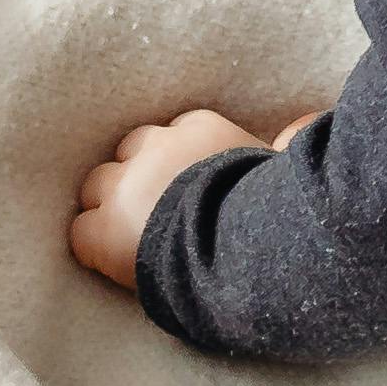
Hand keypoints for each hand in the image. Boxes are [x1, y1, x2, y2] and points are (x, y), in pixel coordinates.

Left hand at [69, 106, 291, 288]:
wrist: (245, 258)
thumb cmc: (273, 215)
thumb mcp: (284, 170)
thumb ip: (286, 143)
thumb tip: (304, 121)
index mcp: (202, 130)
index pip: (172, 135)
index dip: (175, 164)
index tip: (187, 189)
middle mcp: (158, 148)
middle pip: (129, 153)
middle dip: (136, 180)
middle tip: (154, 214)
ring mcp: (125, 186)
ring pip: (98, 188)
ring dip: (110, 210)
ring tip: (130, 239)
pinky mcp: (104, 228)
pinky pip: (82, 233)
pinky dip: (93, 248)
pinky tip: (112, 264)